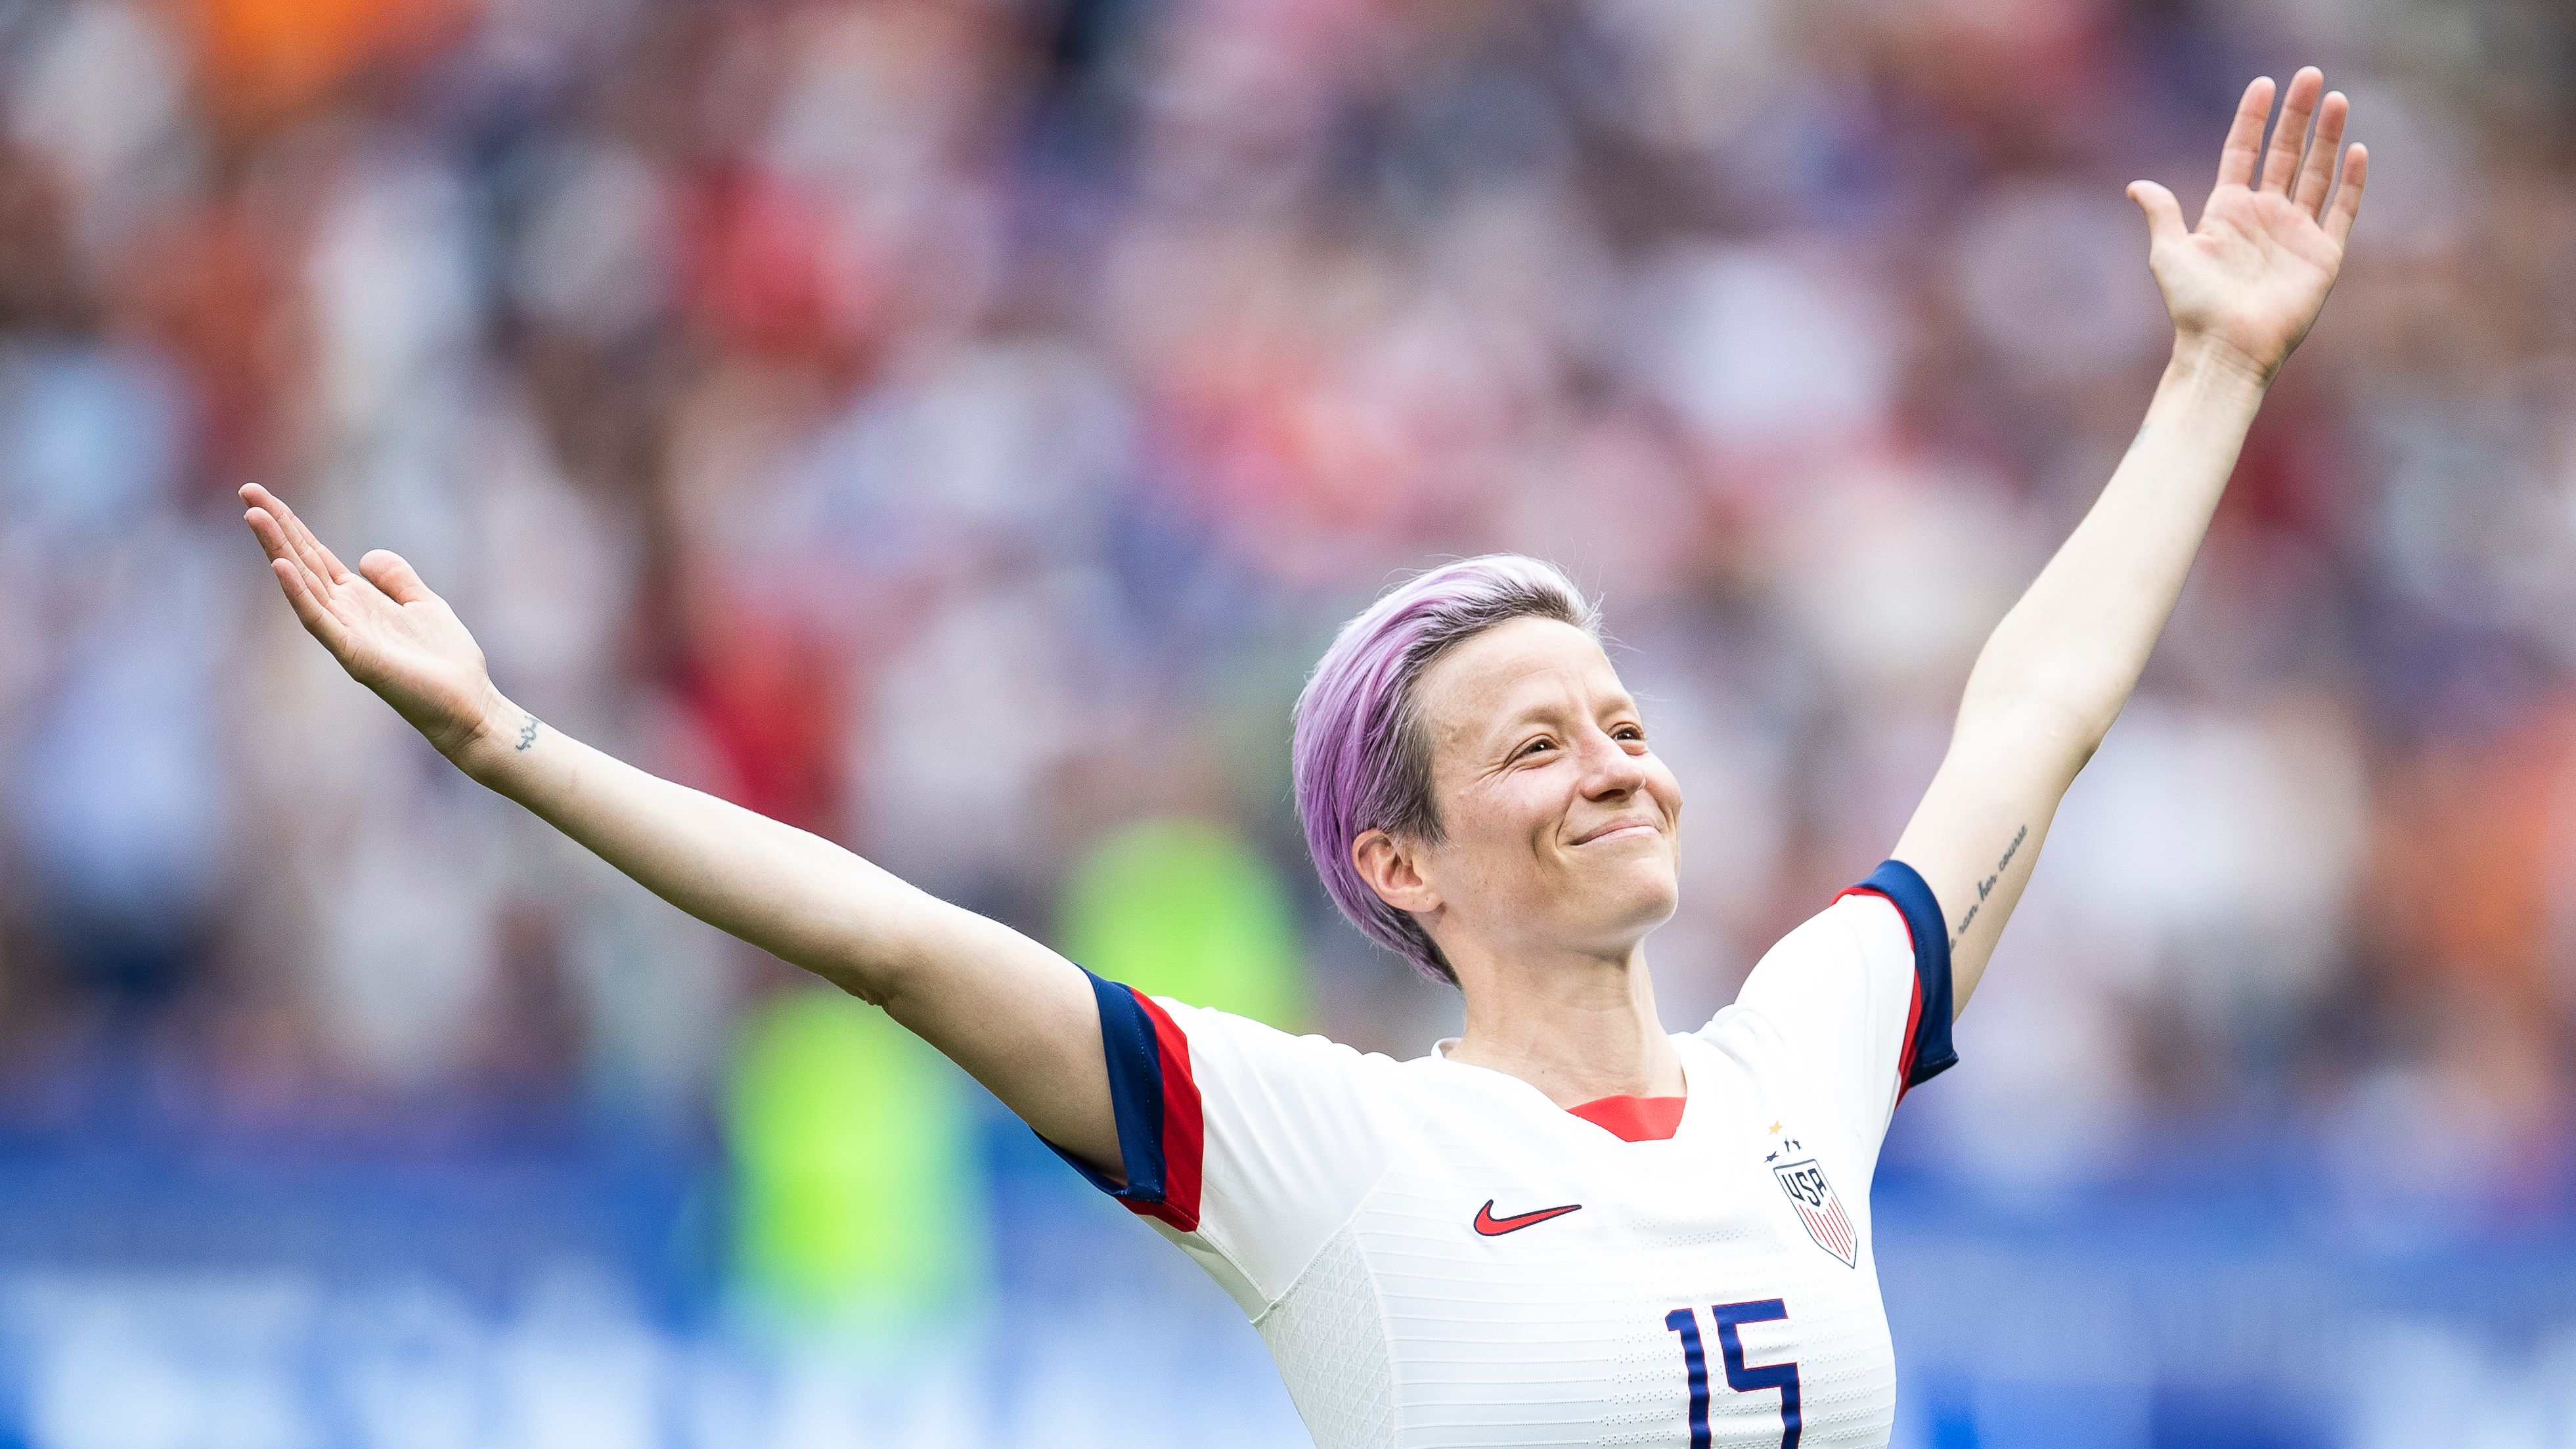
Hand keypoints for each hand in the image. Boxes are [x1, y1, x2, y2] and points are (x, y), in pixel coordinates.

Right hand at [240, 483, 505, 762]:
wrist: (470, 705)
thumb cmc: (447, 662)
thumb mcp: (423, 604)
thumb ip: (396, 578)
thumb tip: (366, 555)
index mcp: (358, 601)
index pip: (316, 556)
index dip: (292, 525)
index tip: (263, 495)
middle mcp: (344, 615)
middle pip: (302, 563)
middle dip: (276, 528)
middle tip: (247, 489)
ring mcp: (346, 636)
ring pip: (303, 586)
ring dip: (278, 550)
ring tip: (255, 515)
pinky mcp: (355, 657)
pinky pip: (320, 622)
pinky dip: (299, 595)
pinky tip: (282, 568)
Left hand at [2129, 67, 2367, 384]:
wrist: (2226, 348)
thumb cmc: (2193, 307)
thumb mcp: (2169, 253)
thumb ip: (2161, 214)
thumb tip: (2136, 185)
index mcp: (2227, 211)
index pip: (2242, 152)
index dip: (2253, 119)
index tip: (2263, 84)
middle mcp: (2264, 217)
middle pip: (2285, 153)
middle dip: (2297, 115)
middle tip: (2310, 75)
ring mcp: (2295, 233)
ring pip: (2317, 173)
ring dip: (2327, 137)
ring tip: (2336, 99)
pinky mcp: (2322, 255)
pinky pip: (2341, 210)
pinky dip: (2350, 181)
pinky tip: (2356, 150)